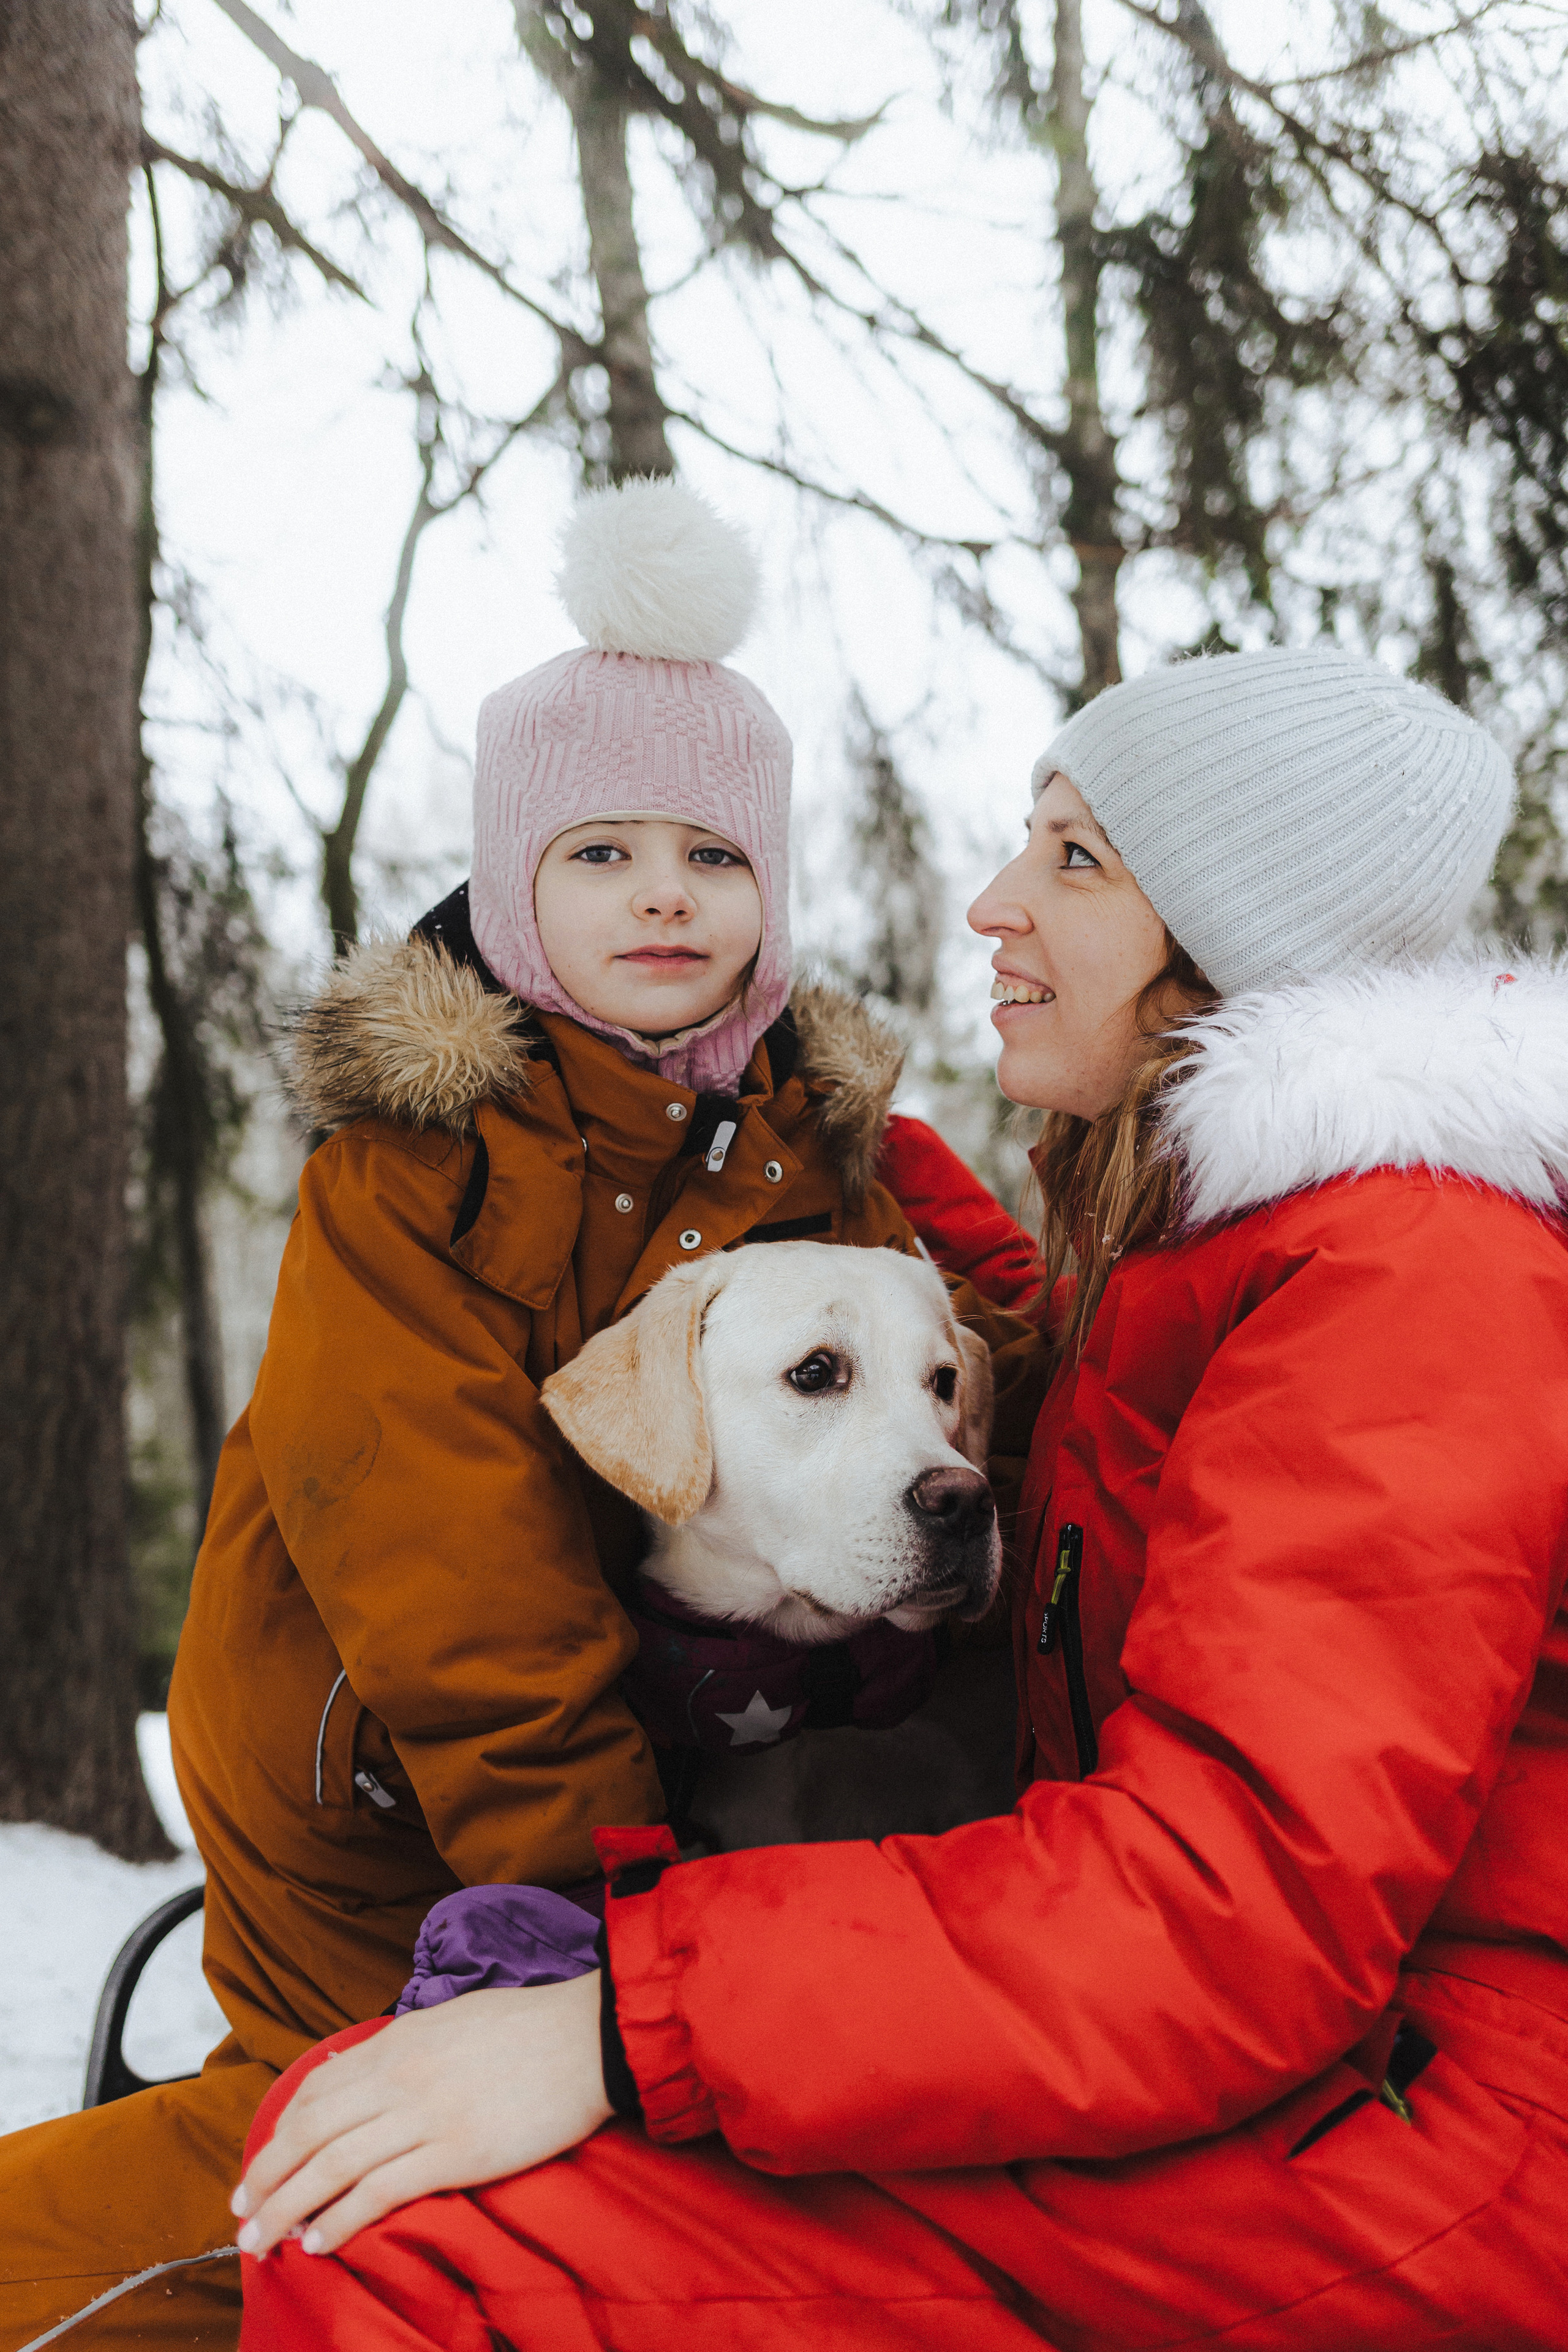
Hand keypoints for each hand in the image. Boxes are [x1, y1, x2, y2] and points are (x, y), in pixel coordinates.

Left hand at [231, 1971, 611, 2256]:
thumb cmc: (525, 2029)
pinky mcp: (457, 2153)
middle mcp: (400, 2077)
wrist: (587, 2037)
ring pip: (333, 2165)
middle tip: (241, 2213)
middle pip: (310, 2131)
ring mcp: (427, 2115)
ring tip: (263, 2240)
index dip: (278, 2133)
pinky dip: (341, 2219)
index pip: (316, 2091)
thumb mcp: (450, 2022)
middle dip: (266, 2176)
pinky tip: (319, 2241)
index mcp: (397, 2044)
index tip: (260, 2166)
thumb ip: (402, 2050)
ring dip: (288, 2207)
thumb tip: (358, 2072)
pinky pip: (381, 2191)